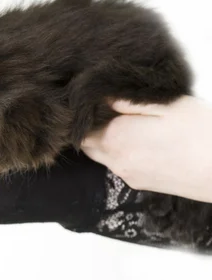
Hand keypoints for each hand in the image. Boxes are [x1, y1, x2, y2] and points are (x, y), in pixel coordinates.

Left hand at [81, 95, 211, 202]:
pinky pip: (116, 165)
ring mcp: (126, 174)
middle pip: (86, 143)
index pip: (80, 126)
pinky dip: (117, 152)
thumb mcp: (166, 105)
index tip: (90, 100)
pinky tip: (137, 140)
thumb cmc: (200, 132)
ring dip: (103, 140)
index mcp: (116, 137)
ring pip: (99, 155)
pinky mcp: (138, 183)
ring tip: (123, 124)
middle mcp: (115, 159)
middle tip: (104, 111)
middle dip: (89, 127)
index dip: (82, 113)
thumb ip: (128, 101)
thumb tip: (100, 96)